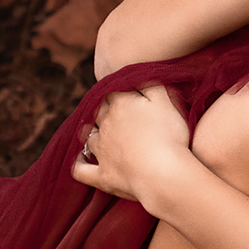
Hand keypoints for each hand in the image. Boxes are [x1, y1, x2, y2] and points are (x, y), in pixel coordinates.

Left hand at [70, 85, 195, 211]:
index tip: (127, 94)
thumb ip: (151, 83)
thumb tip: (139, 73)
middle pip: (98, 111)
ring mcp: (101, 151)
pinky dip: (78, 164)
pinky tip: (80, 161)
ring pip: (88, 137)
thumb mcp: (166, 101)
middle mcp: (105, 125)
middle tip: (116, 113)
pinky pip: (81, 170)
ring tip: (100, 134)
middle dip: (103, 110)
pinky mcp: (101, 175)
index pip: (112, 90)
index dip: (118, 91)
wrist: (164, 174)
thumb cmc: (170, 136)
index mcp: (120, 104)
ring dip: (91, 133)